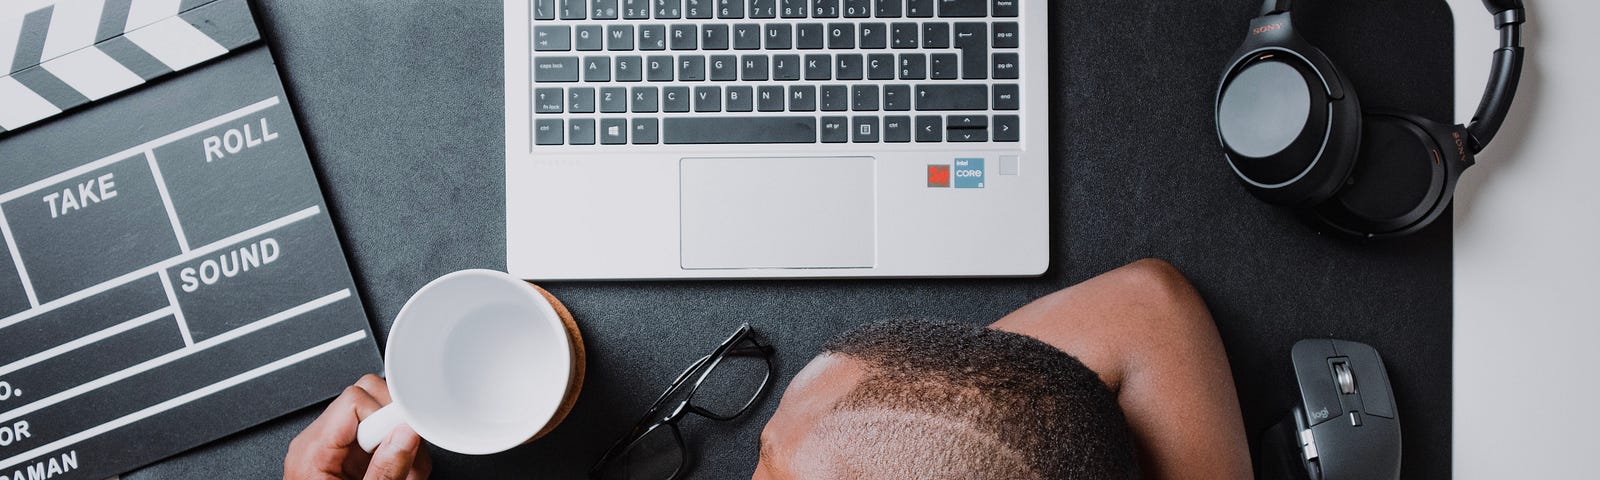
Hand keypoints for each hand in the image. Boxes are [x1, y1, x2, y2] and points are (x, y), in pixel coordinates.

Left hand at [285, 374, 431, 479]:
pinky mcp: (352, 458)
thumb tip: (407, 432)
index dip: (387, 414)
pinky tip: (401, 476)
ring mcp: (337, 449)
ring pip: (383, 418)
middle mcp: (320, 442)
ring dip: (406, 446)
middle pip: (370, 400)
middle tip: (408, 458)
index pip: (355, 399)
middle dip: (399, 427)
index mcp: (312, 449)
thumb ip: (385, 468)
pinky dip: (403, 456)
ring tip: (405, 476)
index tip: (409, 435)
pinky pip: (383, 438)